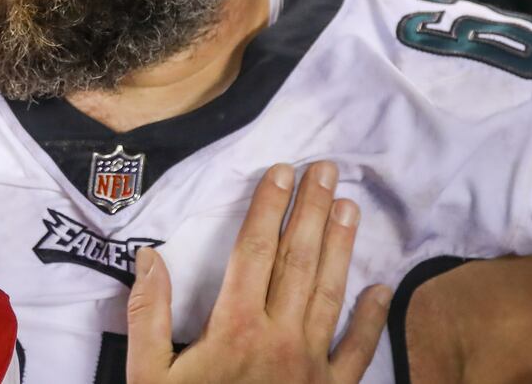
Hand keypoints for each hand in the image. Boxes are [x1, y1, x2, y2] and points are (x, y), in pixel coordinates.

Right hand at [126, 162, 391, 383]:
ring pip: (329, 294)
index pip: (254, 252)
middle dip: (312, 210)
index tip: (281, 171)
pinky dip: (371, 320)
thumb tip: (150, 257)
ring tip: (349, 206)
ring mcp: (310, 368)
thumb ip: (149, 314)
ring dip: (342, 247)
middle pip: (298, 261)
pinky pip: (356, 353)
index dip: (268, 208)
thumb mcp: (149, 376)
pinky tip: (382, 288)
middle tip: (327, 168)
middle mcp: (280, 339)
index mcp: (235, 328)